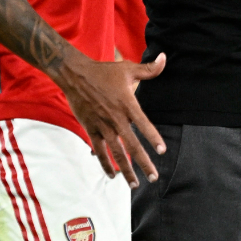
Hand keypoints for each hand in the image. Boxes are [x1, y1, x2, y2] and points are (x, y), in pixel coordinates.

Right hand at [54, 52, 167, 188]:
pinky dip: (105, 164)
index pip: (144, 124)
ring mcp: (102, 126)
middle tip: (154, 177)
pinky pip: (99, 150)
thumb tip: (165, 57)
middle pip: (132, 145)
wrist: (75, 75)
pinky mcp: (90, 129)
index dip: (153, 137)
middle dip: (143, 162)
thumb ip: (149, 69)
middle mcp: (116, 118)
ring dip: (126, 169)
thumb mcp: (128, 68)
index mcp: (127, 104)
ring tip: (135, 184)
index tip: (162, 151)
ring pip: (116, 152)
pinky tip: (113, 175)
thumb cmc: (104, 72)